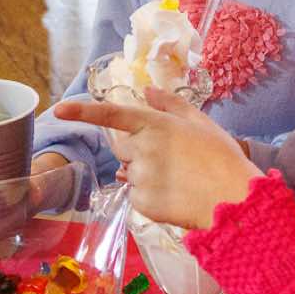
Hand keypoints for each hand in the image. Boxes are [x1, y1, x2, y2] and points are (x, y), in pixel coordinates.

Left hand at [51, 89, 259, 229]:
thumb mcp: (201, 123)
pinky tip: (174, 195)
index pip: (112, 115)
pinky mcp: (142, 203)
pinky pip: (136, 196)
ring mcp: (141, 177)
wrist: (234, 200)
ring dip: (146, 174)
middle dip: (139, 151)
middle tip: (172, 158)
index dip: (83, 112)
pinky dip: (150, 196)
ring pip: (131, 173)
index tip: (60, 108)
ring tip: (178, 179)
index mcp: (156, 124)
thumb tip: (148, 90)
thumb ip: (170, 105)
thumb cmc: (222, 158)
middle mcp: (143, 149)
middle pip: (124, 148)